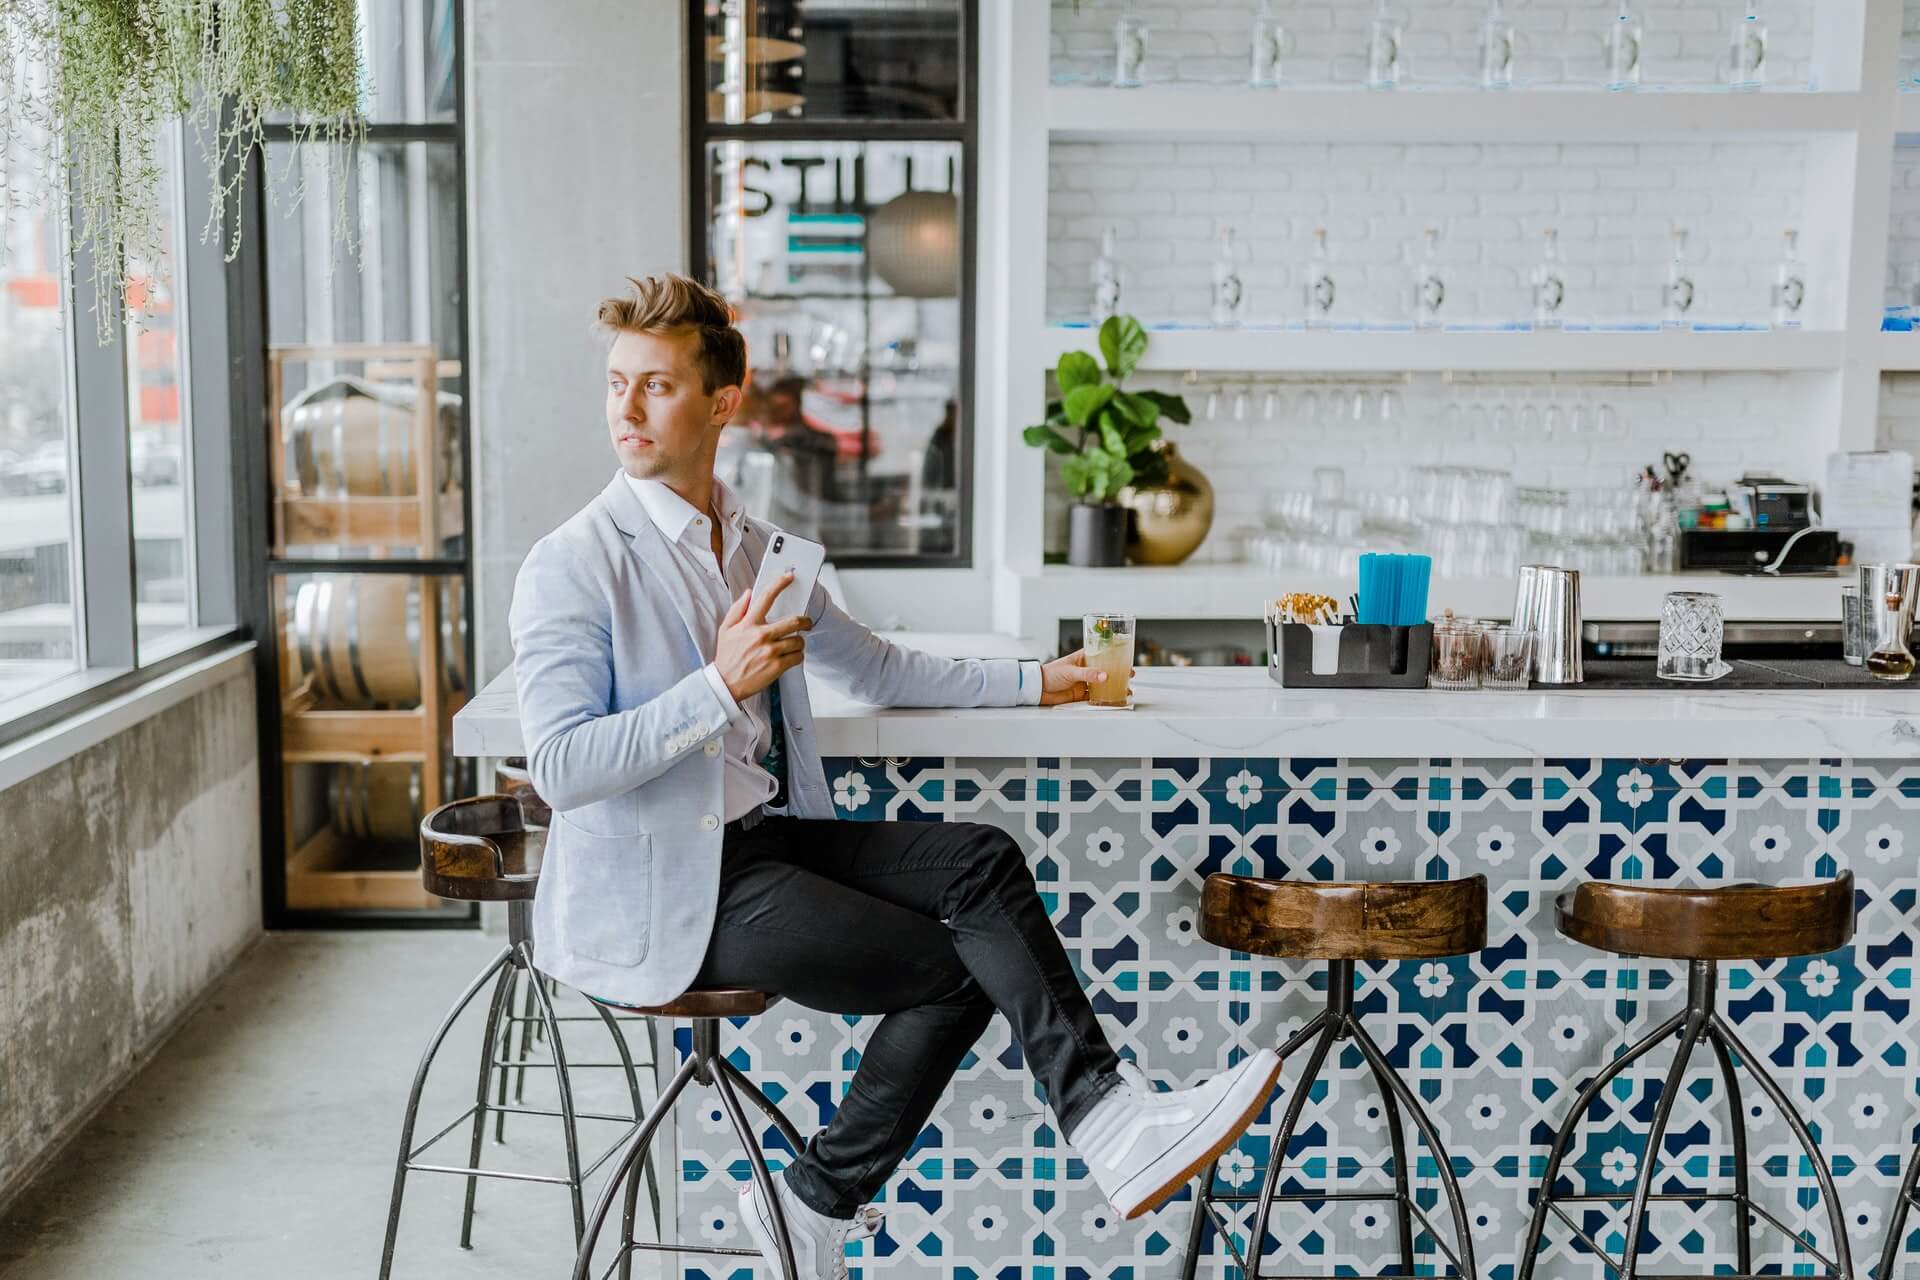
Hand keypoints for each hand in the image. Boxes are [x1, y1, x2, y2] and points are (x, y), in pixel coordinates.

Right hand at [714, 571, 811, 701]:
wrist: (726, 683)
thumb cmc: (727, 656)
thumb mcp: (726, 629)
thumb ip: (737, 609)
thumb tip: (749, 593)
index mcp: (748, 624)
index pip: (766, 597)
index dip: (779, 584)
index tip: (788, 577)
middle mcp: (761, 635)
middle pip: (794, 621)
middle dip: (805, 621)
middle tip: (807, 623)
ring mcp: (770, 651)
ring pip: (798, 641)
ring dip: (800, 642)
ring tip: (794, 644)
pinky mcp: (776, 666)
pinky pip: (798, 657)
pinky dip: (798, 656)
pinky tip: (791, 656)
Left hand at [1037, 648, 1126, 706]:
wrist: (1037, 688)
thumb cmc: (1050, 674)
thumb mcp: (1070, 671)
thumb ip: (1088, 674)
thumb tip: (1104, 676)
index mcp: (1082, 657)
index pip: (1101, 654)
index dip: (1113, 656)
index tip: (1125, 658)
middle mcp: (1085, 669)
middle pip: (1105, 670)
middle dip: (1117, 672)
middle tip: (1130, 675)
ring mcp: (1083, 682)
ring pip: (1102, 684)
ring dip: (1113, 687)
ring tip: (1125, 690)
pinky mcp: (1080, 694)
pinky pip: (1095, 696)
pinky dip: (1104, 698)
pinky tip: (1113, 699)